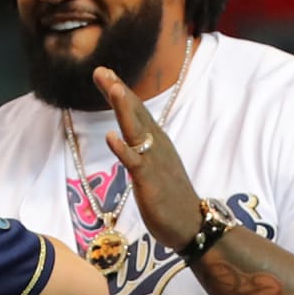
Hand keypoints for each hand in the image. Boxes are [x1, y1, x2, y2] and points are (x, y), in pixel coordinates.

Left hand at [93, 66, 202, 250]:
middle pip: (135, 113)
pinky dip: (123, 149)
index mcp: (156, 141)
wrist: (192, 224)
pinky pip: (135, 162)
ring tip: (112, 88)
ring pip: (136, 130)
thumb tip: (127, 136)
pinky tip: (110, 136)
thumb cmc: (171, 196)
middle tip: (101, 70)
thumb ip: (142, 148)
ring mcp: (153, 161)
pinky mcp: (149, 180)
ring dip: (124, 109)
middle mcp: (156, 145)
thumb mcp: (154, 165)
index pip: (136, 111)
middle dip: (118, 91)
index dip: (120, 92)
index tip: (104, 73)